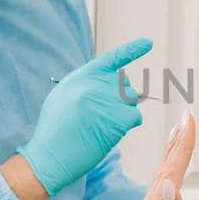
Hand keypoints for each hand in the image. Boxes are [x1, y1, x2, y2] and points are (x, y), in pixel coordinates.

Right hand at [18, 38, 151, 195]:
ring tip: (102, 126)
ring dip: (123, 113)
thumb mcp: (63, 98)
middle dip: (119, 99)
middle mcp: (95, 84)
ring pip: (132, 100)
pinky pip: (135, 116)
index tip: (149, 42)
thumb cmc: (54, 132)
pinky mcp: (117, 119)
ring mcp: (107, 101)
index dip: (132, 49)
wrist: (49, 157)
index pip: (111, 58)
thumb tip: (108, 82)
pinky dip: (128, 125)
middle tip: (100, 117)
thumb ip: (85, 85)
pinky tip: (110, 133)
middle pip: (124, 84)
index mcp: (80, 77)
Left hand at [69, 111, 196, 199]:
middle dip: (178, 143)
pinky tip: (166, 185)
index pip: (171, 172)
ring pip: (163, 182)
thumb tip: (174, 184)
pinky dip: (168, 181)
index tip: (190, 118)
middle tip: (186, 119)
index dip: (183, 145)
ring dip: (174, 159)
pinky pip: (160, 197)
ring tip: (179, 140)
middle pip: (166, 170)